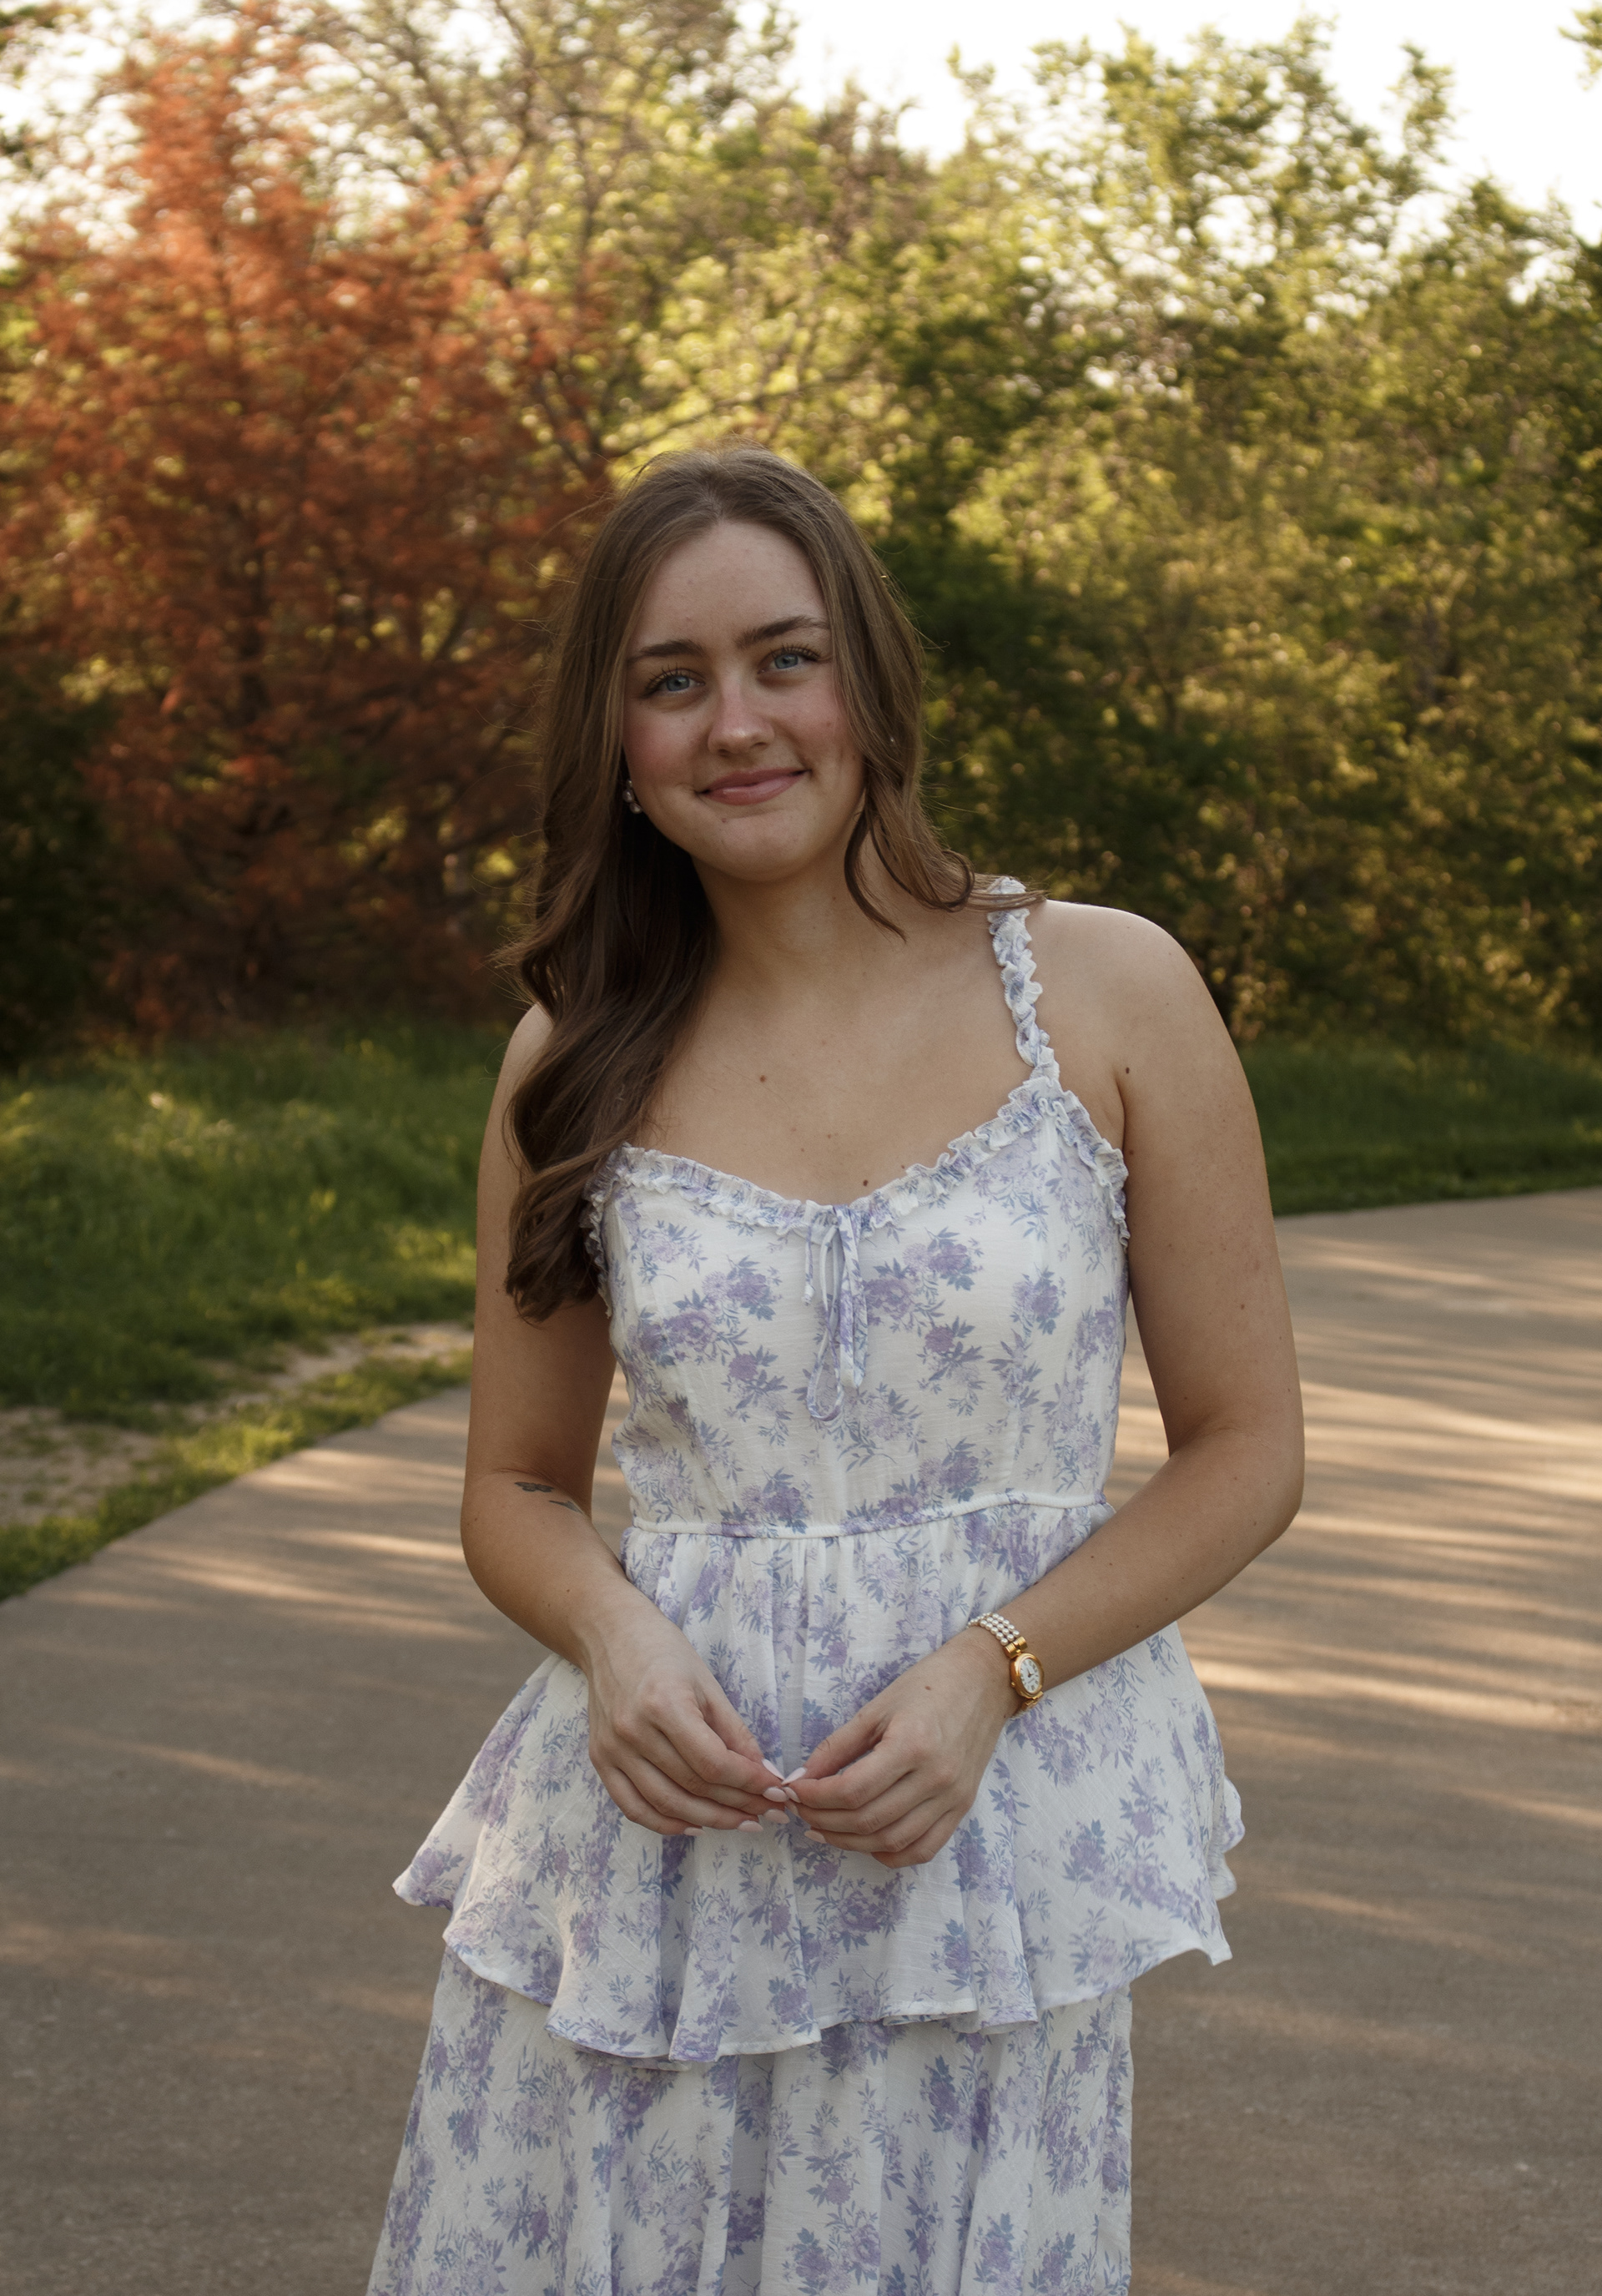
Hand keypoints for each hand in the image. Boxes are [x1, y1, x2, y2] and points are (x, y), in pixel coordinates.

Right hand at [581, 1596, 775, 1837]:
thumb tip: (764, 1774)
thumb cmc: (664, 1652)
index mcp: (664, 1704)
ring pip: (667, 1803)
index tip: (776, 1791)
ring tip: (742, 1822)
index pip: (713, 1762)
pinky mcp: (599, 1760)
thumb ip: (734, 1731)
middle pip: (693, 1786)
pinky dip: (665, 1823)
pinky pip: (633, 1807)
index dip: (749, 1784)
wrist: (609, 1635)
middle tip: (769, 1811)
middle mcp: (633, 1731)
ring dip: (710, 1820)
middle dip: (738, 1804)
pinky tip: (695, 1825)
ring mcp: (612, 1749)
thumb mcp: (707, 1683)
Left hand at [788, 1630, 1018, 1867]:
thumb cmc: (929, 1685)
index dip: (814, 1797)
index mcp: (911, 1745)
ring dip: (849, 1842)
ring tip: (823, 1828)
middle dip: (824, 1820)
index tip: (792, 1790)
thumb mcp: (877, 1707)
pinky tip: (866, 1842)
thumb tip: (801, 1778)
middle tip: (800, 1810)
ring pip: (891, 1840)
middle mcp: (936, 1778)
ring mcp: (953, 1798)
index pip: (851, 1790)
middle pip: (868, 1820)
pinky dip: (890, 1852)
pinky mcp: (962, 1808)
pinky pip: (923, 1849)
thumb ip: (838, 1746)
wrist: (984, 1681)